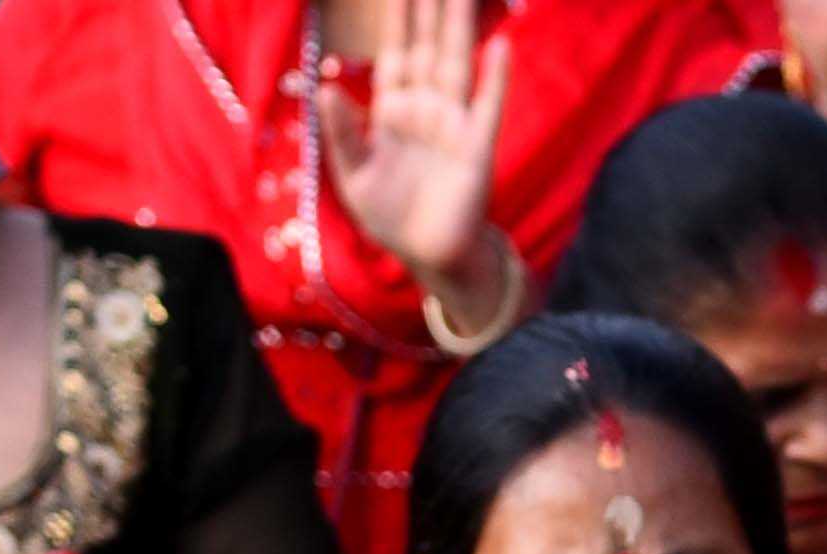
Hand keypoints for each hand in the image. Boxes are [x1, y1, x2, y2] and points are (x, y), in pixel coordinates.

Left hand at [313, 0, 511, 314]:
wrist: (429, 256)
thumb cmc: (390, 217)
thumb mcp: (353, 176)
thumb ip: (342, 133)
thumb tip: (326, 87)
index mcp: (392, 112)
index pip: (394, 54)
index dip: (395, 22)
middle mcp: (425, 110)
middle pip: (428, 48)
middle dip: (429, 12)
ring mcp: (452, 125)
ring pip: (456, 64)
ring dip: (459, 29)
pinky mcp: (477, 148)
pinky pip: (487, 106)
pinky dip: (494, 77)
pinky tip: (500, 47)